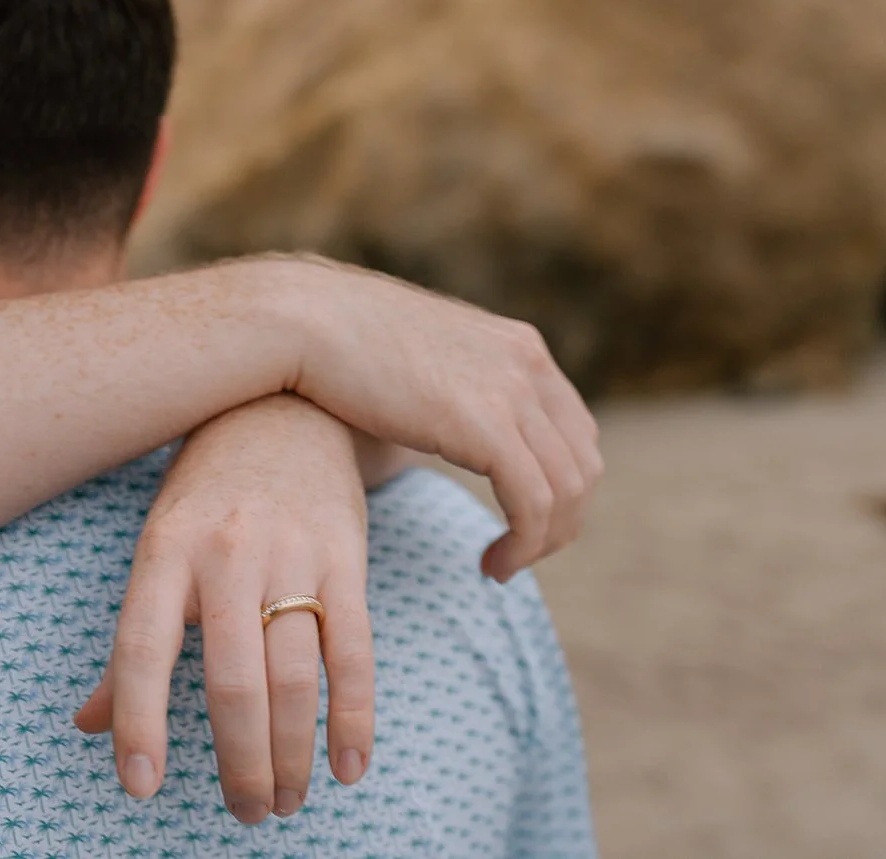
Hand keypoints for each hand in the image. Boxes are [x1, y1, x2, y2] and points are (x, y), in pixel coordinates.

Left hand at [75, 394, 370, 823]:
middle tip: (245, 813)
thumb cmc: (206, 493)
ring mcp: (291, 552)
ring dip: (292, 755)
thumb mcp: (157, 549)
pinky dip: (354, 718)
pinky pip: (354, 651)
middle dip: (240, 763)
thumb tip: (89, 725)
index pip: (140, 649)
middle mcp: (226, 553)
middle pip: (234, 681)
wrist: (285, 403)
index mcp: (164, 551)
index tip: (141, 788)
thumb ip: (130, 641)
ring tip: (284, 801)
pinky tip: (348, 768)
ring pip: (296, 676)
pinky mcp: (346, 554)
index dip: (138, 721)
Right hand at [274, 257, 601, 581]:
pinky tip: (490, 565)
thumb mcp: (419, 358)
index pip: (575, 431)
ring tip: (500, 567)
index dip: (560, 487)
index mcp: (518, 347)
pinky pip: (533, 505)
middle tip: (516, 553)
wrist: (304, 319)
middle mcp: (528, 365)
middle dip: (560, 522)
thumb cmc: (337, 343)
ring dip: (541, 543)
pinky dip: (523, 545)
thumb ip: (449, 384)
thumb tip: (441, 417)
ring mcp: (512, 392)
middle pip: (582, 464)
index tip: (520, 521)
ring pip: (565, 492)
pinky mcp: (488, 426)